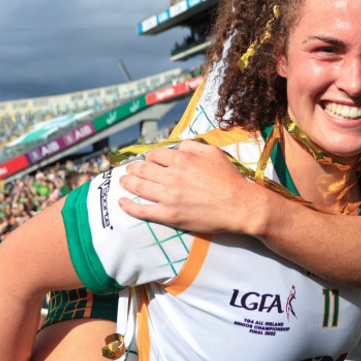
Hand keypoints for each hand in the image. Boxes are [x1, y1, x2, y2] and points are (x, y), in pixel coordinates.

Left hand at [118, 142, 264, 234]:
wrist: (238, 205)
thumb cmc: (228, 178)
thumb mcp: (213, 152)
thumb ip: (193, 145)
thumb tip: (178, 147)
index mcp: (182, 159)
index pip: (154, 154)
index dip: (149, 157)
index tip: (148, 161)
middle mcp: (172, 176)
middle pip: (143, 169)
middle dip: (133, 168)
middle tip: (129, 170)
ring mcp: (169, 196)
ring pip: (139, 186)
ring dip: (127, 183)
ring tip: (123, 182)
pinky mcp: (169, 215)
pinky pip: (142, 210)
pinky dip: (128, 206)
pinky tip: (121, 202)